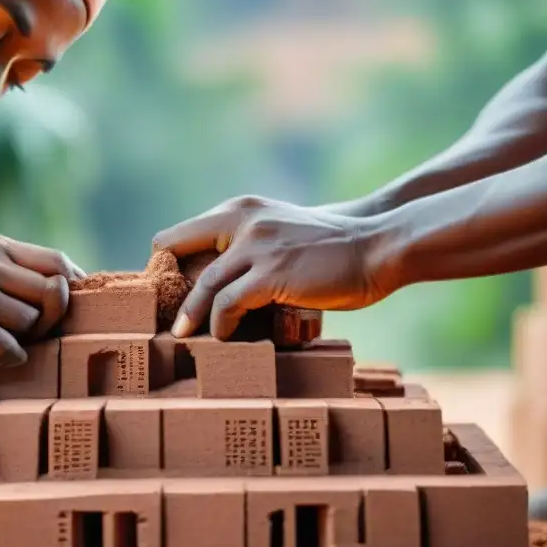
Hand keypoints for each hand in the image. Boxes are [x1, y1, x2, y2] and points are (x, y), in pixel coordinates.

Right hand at [0, 234, 85, 365]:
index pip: (58, 262)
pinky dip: (7, 358)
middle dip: (49, 320)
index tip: (70, 309)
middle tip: (28, 333)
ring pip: (34, 323)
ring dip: (23, 340)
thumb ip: (16, 273)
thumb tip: (70, 289)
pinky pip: (13, 348)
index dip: (73, 288)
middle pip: (54, 294)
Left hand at [153, 195, 400, 339]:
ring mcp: (257, 246)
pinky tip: (225, 336)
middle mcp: (243, 221)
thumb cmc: (334, 247)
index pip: (182, 232)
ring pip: (204, 286)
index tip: (168, 291)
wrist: (378, 245)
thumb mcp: (282, 231)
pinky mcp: (271, 274)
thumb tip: (225, 279)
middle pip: (181, 254)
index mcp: (242, 209)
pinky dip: (222, 325)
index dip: (170, 263)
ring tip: (186, 336)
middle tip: (168, 318)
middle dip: (171, 290)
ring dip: (192, 316)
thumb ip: (252, 244)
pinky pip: (228, 304)